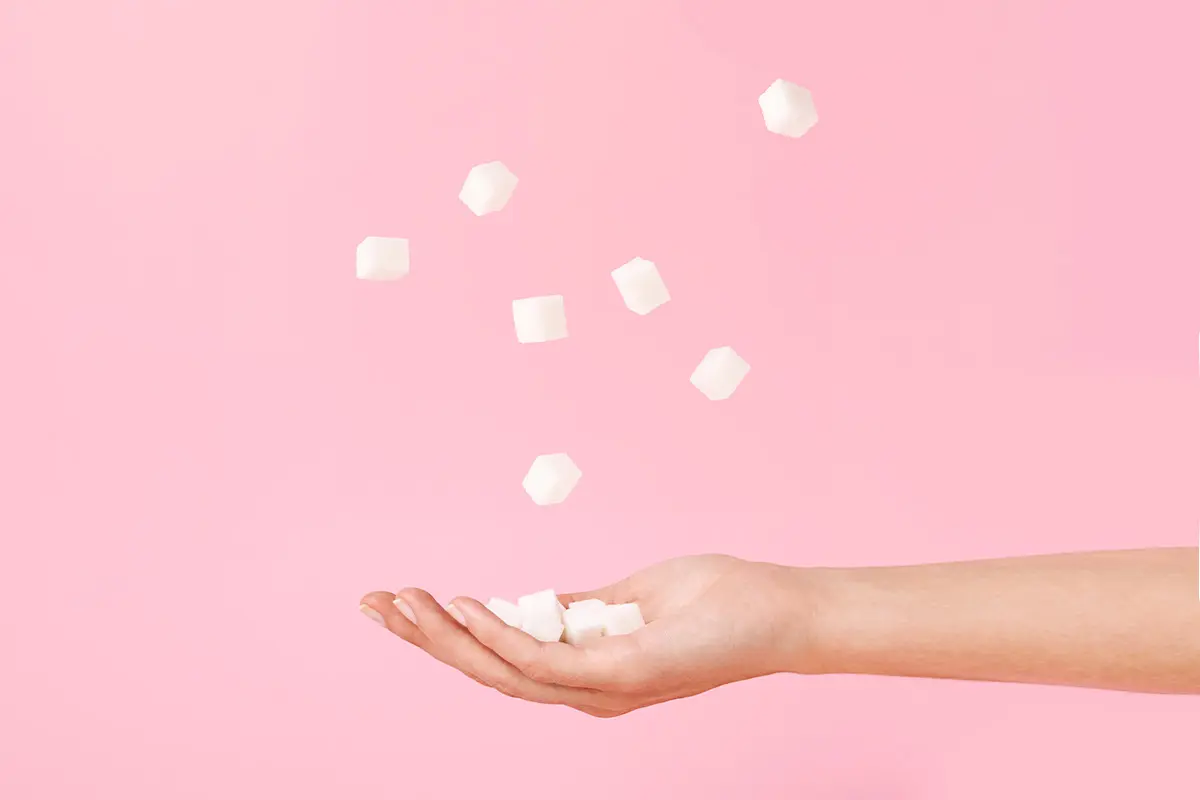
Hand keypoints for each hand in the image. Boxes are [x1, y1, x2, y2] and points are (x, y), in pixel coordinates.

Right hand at [359, 555, 817, 716]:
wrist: (781, 611)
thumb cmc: (713, 601)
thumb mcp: (629, 600)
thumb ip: (578, 610)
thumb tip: (529, 604)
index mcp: (584, 670)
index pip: (497, 657)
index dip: (442, 633)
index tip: (395, 598)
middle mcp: (586, 690)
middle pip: (486, 673)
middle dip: (422, 641)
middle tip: (370, 603)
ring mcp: (604, 688)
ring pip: (504, 672)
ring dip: (447, 637)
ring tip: (400, 601)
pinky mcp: (626, 674)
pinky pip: (548, 659)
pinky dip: (500, 633)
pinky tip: (464, 604)